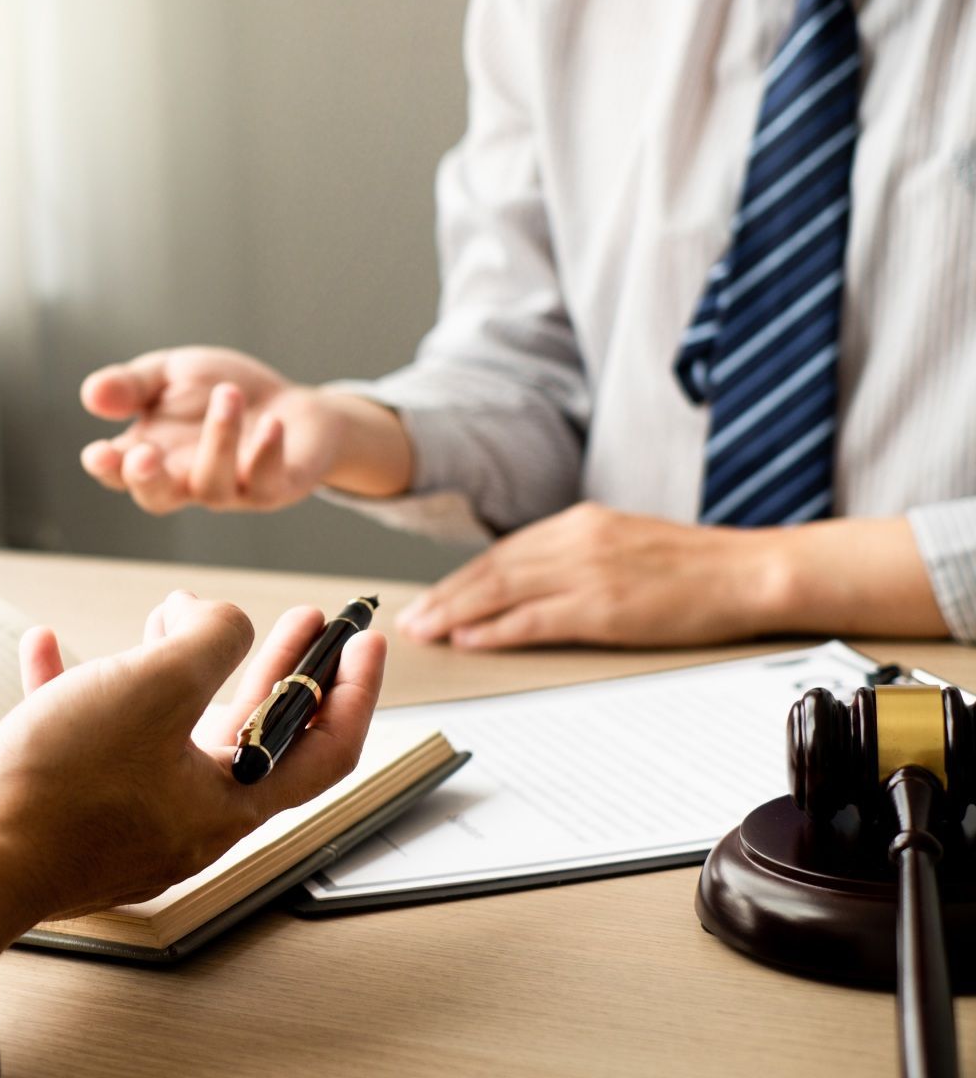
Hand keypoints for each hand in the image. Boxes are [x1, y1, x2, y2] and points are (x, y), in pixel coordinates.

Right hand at [0, 592, 387, 960]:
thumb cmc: (60, 789)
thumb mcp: (155, 684)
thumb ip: (210, 639)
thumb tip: (223, 623)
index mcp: (226, 804)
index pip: (323, 750)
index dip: (351, 689)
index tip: (361, 641)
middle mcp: (184, 822)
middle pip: (252, 737)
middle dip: (273, 668)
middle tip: (296, 623)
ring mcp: (125, 821)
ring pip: (169, 733)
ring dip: (173, 667)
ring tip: (171, 614)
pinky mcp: (68, 814)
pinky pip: (87, 741)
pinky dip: (78, 690)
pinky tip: (49, 650)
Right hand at [79, 346, 411, 513]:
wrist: (294, 406)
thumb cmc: (224, 393)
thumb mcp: (172, 374)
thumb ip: (133, 385)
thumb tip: (90, 395)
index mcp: (154, 455)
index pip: (118, 473)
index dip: (106, 468)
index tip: (98, 452)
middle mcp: (186, 481)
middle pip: (156, 499)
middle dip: (145, 481)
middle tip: (142, 456)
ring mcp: (231, 490)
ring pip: (212, 485)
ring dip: (218, 439)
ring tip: (229, 394)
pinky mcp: (274, 489)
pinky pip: (265, 483)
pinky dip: (266, 452)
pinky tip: (271, 423)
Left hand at [396, 503, 949, 648]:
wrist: (750, 572)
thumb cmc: (696, 566)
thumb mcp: (627, 544)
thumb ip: (580, 555)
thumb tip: (536, 580)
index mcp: (581, 523)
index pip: (504, 552)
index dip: (463, 577)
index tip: (434, 596)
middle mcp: (575, 540)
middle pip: (492, 570)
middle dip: (446, 596)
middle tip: (413, 618)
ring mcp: (587, 572)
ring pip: (502, 592)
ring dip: (456, 613)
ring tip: (427, 631)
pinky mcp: (603, 607)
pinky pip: (533, 619)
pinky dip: (494, 630)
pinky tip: (470, 640)